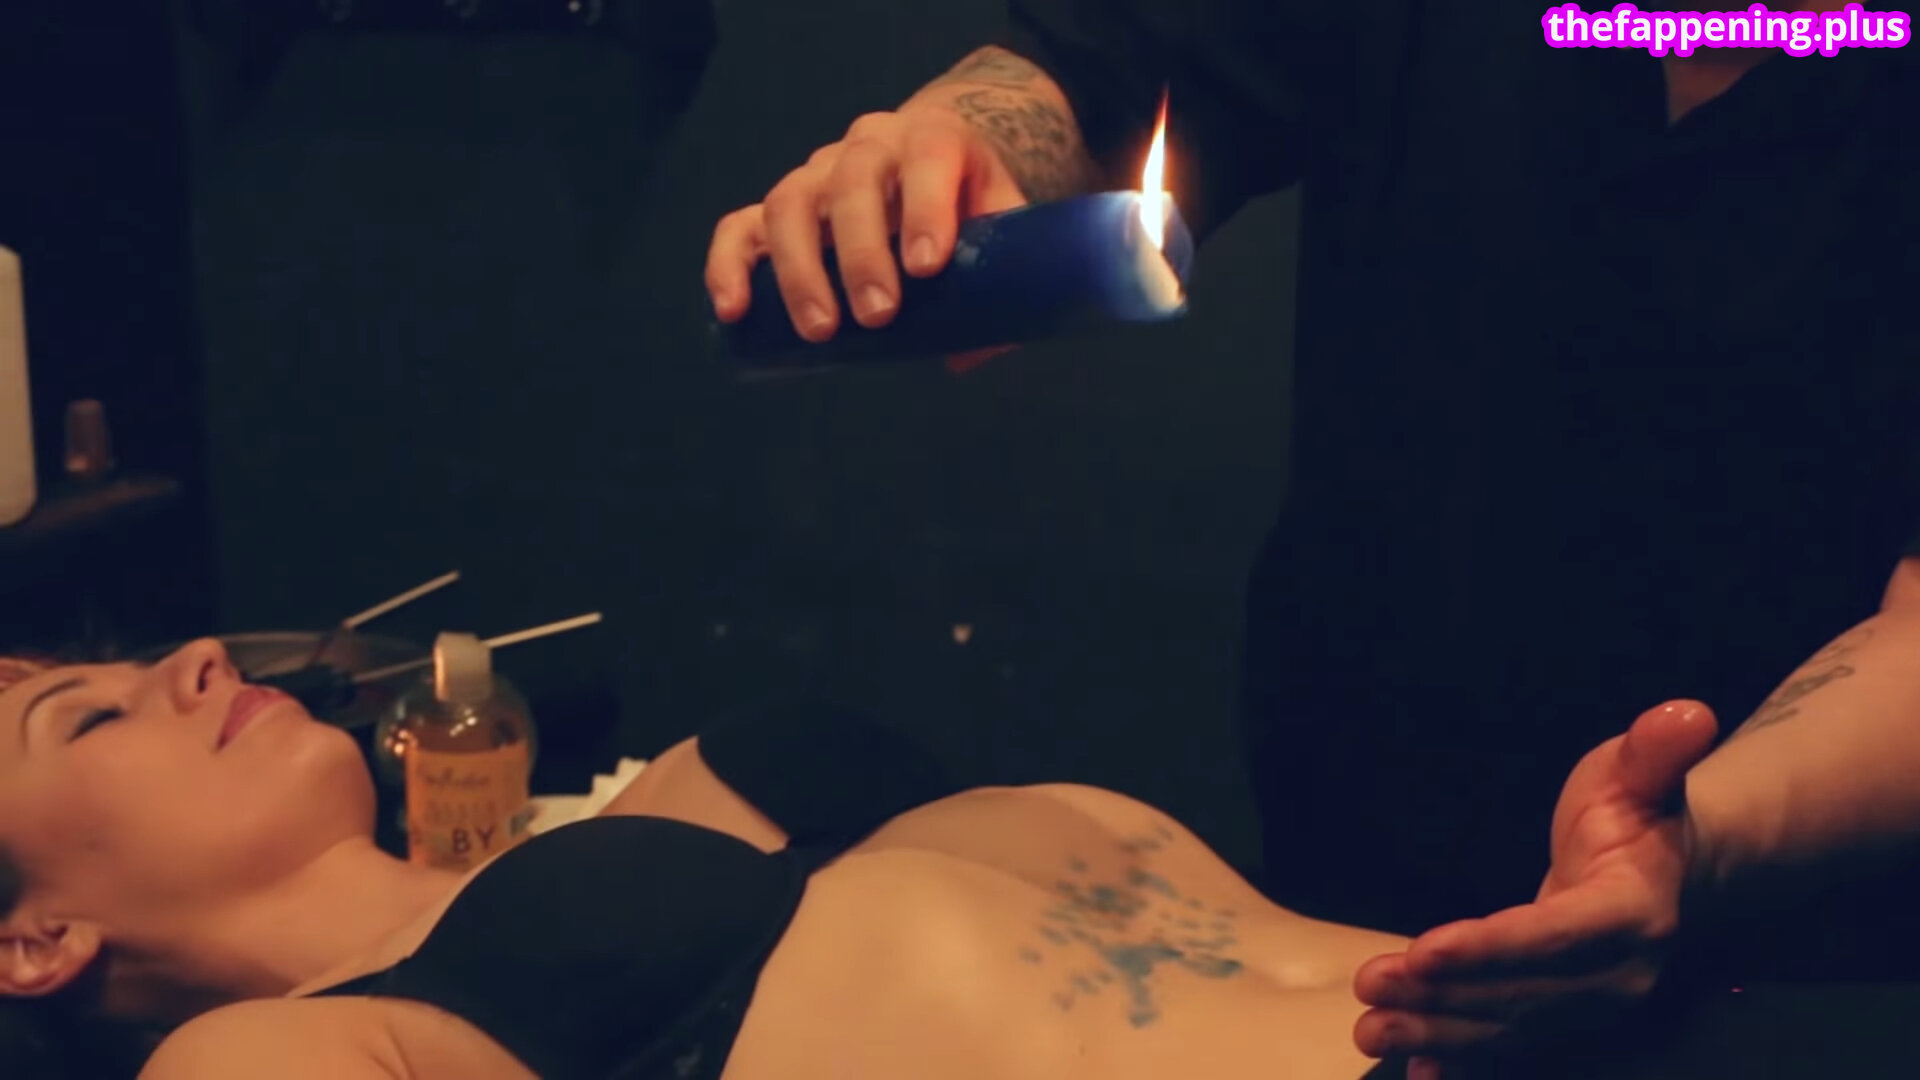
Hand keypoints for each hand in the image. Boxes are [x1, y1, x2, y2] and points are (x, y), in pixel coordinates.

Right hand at [705, 107, 1027, 343]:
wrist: (927, 153)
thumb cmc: (967, 198)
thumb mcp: (1000, 218)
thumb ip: (1000, 279)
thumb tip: (967, 354)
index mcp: (932, 140)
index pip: (928, 159)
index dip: (926, 210)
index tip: (926, 267)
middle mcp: (868, 147)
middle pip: (853, 184)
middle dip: (863, 254)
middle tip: (878, 316)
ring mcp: (816, 173)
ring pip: (790, 203)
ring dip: (800, 270)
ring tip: (820, 331)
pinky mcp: (778, 205)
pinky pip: (740, 226)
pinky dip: (729, 265)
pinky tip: (732, 309)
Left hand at [1351, 700, 1720, 1074]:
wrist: (1676, 873)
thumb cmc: (1643, 813)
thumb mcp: (1641, 773)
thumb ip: (1657, 751)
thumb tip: (1689, 711)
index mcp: (1632, 913)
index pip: (1554, 936)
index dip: (1489, 947)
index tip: (1425, 948)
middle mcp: (1618, 975)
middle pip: (1522, 994)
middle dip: (1444, 995)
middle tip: (1371, 985)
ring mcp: (1593, 1008)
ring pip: (1509, 1029)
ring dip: (1437, 1034)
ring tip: (1370, 1031)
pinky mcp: (1567, 1020)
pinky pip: (1512, 1049)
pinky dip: (1463, 1064)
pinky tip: (1414, 1074)